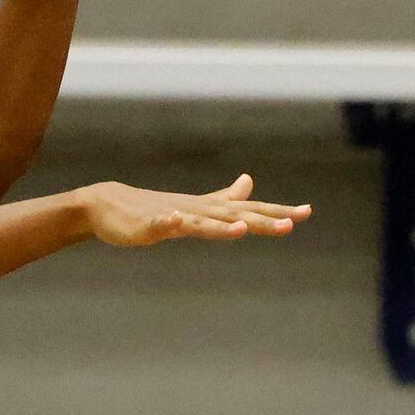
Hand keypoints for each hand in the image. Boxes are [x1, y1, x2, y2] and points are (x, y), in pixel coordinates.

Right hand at [81, 176, 310, 248]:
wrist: (108, 204)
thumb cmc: (152, 207)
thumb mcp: (196, 206)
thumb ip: (225, 198)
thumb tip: (250, 183)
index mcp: (209, 210)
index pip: (249, 210)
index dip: (277, 211)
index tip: (306, 212)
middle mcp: (197, 211)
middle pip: (234, 216)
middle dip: (262, 221)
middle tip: (291, 224)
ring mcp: (172, 218)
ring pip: (201, 223)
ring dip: (221, 227)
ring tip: (242, 230)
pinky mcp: (147, 225)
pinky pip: (159, 225)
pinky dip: (168, 223)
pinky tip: (175, 222)